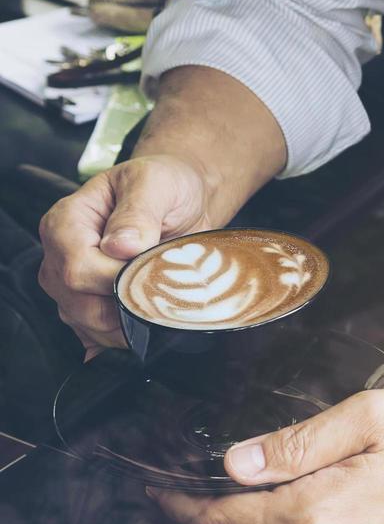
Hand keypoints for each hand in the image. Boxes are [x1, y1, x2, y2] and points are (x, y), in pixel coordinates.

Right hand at [38, 155, 213, 355]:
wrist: (182, 199)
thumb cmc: (165, 186)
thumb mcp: (155, 184)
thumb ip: (138, 213)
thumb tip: (121, 246)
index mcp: (67, 222)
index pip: (78, 268)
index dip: (115, 281)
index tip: (150, 274)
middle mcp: (60, 256)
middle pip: (78, 303)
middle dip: (126, 308)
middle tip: (165, 295)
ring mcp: (71, 284)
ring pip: (87, 324)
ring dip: (129, 327)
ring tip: (162, 307)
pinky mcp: (89, 305)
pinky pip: (95, 336)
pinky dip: (123, 339)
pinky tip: (145, 334)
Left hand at [149, 390, 383, 523]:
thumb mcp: (369, 418)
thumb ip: (295, 443)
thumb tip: (236, 463)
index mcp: (318, 516)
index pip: (227, 519)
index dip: (187, 505)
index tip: (161, 494)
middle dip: (276, 492)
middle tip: (332, 453)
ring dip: (309, 512)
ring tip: (370, 476)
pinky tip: (379, 502)